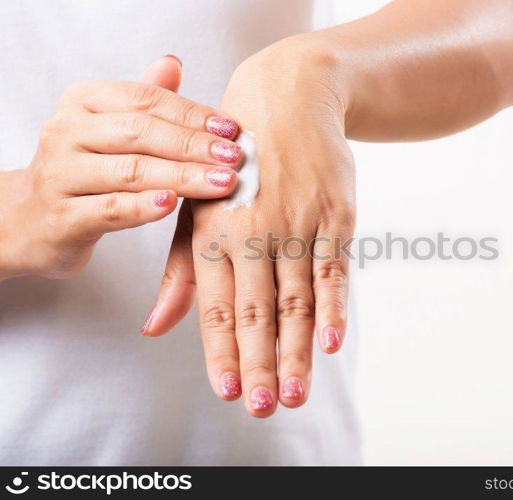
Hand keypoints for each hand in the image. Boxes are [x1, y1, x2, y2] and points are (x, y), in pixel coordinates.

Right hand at [0, 57, 241, 280]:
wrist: (31, 220)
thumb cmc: (84, 172)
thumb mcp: (109, 129)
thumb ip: (143, 100)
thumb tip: (173, 63)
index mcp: (82, 103)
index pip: (144, 100)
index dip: (191, 113)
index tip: (231, 128)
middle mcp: (65, 133)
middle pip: (140, 133)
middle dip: (193, 144)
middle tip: (234, 157)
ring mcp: (59, 176)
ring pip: (129, 171)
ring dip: (182, 176)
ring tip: (221, 182)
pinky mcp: (61, 218)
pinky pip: (108, 210)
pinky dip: (143, 207)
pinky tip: (173, 204)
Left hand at [144, 40, 355, 416]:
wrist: (288, 100)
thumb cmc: (234, 163)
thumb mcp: (196, 210)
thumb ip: (180, 273)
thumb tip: (156, 327)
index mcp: (212, 233)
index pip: (215, 306)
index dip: (222, 352)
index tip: (228, 391)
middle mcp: (253, 231)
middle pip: (257, 311)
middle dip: (259, 364)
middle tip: (262, 408)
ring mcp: (297, 224)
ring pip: (296, 299)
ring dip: (296, 350)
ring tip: (295, 393)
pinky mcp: (334, 217)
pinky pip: (334, 270)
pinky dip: (334, 307)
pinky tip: (331, 343)